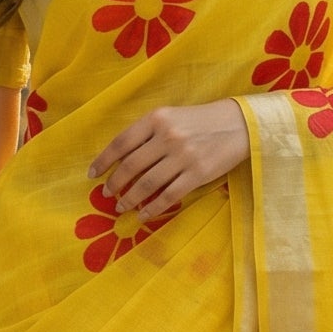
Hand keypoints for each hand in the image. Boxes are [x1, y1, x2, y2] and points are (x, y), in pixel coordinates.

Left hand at [89, 99, 249, 216]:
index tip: (93, 174)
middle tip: (106, 194)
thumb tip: (121, 160)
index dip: (103, 161)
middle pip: (131, 166)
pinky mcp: (198, 173)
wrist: (240, 124)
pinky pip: (168, 195)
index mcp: (157, 119)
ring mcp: (183, 156)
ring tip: (121, 207)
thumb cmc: (200, 121)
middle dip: (115, 183)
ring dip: (129, 198)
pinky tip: (143, 215)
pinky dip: (152, 208)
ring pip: (147, 183)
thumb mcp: (171, 117)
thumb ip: (148, 134)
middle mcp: (168, 136)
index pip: (121, 142)